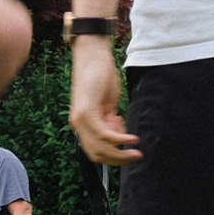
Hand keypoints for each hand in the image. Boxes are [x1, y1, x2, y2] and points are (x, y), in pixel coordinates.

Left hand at [68, 37, 138, 164]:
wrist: (92, 54)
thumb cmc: (100, 75)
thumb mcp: (106, 104)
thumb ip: (109, 120)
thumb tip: (118, 134)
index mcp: (82, 123)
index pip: (95, 151)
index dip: (112, 156)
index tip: (128, 150)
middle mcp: (78, 124)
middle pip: (97, 155)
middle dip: (118, 160)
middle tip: (135, 156)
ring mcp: (80, 119)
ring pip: (100, 148)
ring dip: (120, 154)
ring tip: (136, 152)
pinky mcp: (86, 111)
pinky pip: (103, 134)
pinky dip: (120, 139)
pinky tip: (132, 139)